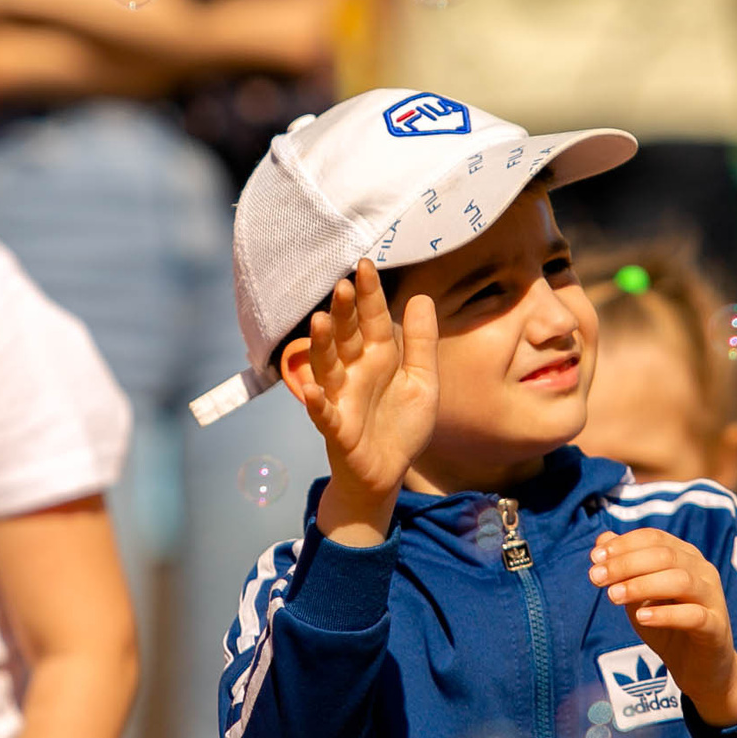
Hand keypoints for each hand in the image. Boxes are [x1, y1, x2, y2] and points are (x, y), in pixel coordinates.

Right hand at [294, 259, 438, 507]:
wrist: (387, 473)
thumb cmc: (401, 425)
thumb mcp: (422, 381)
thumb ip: (421, 342)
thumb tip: (421, 297)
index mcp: (378, 357)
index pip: (372, 319)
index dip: (369, 295)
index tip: (365, 265)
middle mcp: (355, 372)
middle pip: (346, 336)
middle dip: (343, 312)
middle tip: (342, 285)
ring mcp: (342, 398)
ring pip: (327, 367)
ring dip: (322, 346)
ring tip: (320, 321)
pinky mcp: (337, 429)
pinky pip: (324, 414)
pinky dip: (317, 403)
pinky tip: (313, 390)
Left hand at [589, 528, 736, 725]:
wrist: (697, 668)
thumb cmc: (667, 627)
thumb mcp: (639, 595)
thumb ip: (624, 567)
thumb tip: (602, 538)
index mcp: (685, 557)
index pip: (654, 538)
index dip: (623, 545)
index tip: (594, 558)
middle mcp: (702, 572)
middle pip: (664, 555)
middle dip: (626, 564)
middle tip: (596, 578)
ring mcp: (712, 598)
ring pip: (681, 580)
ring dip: (642, 585)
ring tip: (613, 597)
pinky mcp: (716, 627)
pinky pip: (694, 615)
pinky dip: (666, 614)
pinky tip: (641, 618)